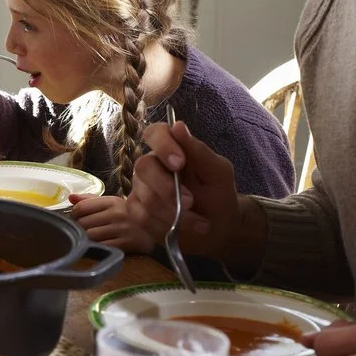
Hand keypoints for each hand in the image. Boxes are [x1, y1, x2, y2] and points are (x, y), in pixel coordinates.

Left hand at [69, 193, 153, 253]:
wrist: (152, 231)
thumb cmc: (126, 216)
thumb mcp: (111, 204)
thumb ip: (89, 200)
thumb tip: (70, 197)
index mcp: (112, 201)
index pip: (81, 207)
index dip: (74, 214)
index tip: (75, 218)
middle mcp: (118, 213)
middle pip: (83, 223)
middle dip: (79, 228)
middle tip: (81, 230)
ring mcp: (123, 229)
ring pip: (90, 236)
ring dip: (86, 239)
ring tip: (89, 238)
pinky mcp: (127, 244)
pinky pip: (101, 247)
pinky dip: (96, 247)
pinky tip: (98, 245)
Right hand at [127, 121, 259, 265]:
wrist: (218, 229)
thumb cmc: (218, 196)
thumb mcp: (218, 173)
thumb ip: (199, 151)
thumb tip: (178, 126)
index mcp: (171, 149)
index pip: (154, 133)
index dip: (162, 145)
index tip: (180, 163)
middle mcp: (151, 165)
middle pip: (143, 167)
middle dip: (167, 188)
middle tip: (190, 202)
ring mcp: (140, 188)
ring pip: (145, 197)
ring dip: (175, 213)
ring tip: (200, 223)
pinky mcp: (137, 211)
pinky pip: (142, 218)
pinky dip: (165, 226)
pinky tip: (182, 229)